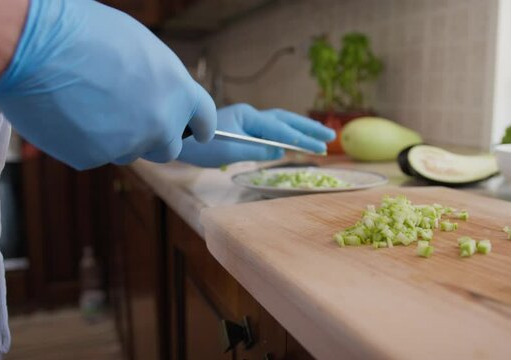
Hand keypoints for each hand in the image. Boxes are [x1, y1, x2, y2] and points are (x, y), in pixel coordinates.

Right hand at [0, 0, 215, 169]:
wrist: (34, 47)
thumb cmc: (84, 33)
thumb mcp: (140, 47)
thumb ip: (159, 80)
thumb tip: (156, 95)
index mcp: (178, 91)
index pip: (205, 120)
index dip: (201, 127)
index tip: (201, 133)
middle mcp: (160, 124)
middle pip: (169, 147)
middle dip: (155, 138)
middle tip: (131, 119)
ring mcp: (128, 145)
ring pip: (130, 152)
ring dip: (118, 138)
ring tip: (89, 105)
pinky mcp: (94, 159)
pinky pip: (96, 155)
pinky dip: (85, 141)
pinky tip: (68, 114)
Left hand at [178, 103, 334, 166]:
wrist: (180, 140)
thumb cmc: (202, 146)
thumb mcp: (231, 152)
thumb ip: (257, 151)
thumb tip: (280, 152)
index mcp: (248, 117)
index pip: (281, 129)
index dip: (302, 140)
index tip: (321, 148)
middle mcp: (251, 115)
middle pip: (286, 119)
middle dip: (308, 128)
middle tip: (330, 135)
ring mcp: (247, 120)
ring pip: (280, 123)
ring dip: (300, 129)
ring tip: (320, 135)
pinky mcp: (244, 129)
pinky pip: (271, 130)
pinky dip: (287, 134)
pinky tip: (295, 141)